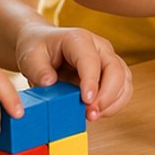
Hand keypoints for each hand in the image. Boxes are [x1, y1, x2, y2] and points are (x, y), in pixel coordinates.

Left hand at [17, 26, 133, 120]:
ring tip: (92, 116)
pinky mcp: (111, 73)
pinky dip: (114, 105)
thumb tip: (49, 84)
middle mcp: (99, 47)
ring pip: (124, 81)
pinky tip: (98, 113)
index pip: (91, 60)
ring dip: (112, 102)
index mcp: (79, 39)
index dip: (91, 80)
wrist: (43, 45)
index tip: (86, 100)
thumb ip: (37, 70)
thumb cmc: (39, 49)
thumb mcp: (30, 57)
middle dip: (107, 96)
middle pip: (116, 70)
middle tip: (90, 114)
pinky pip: (122, 90)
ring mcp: (108, 59)